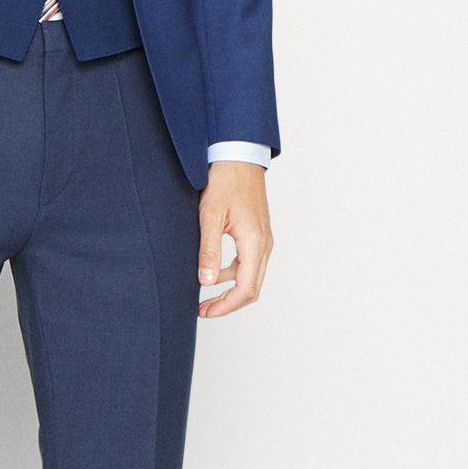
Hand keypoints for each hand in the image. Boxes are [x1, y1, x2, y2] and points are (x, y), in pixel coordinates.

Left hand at [197, 160, 272, 316]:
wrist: (238, 157)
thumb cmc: (225, 182)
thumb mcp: (210, 217)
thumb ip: (209, 251)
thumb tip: (206, 282)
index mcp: (254, 243)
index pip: (245, 289)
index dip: (226, 306)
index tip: (205, 311)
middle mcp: (264, 244)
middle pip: (251, 288)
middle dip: (228, 303)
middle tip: (203, 310)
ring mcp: (263, 239)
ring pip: (251, 277)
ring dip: (230, 290)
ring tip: (204, 294)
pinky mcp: (258, 234)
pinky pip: (249, 263)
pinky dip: (233, 274)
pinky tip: (214, 272)